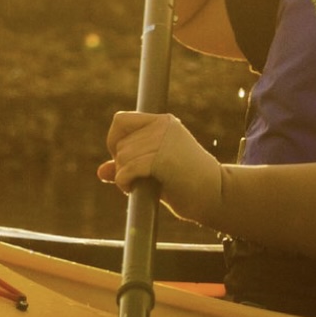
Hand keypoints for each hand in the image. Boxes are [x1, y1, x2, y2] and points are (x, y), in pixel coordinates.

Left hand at [98, 111, 222, 221]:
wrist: (215, 196)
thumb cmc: (187, 184)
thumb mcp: (155, 170)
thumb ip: (130, 165)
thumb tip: (101, 172)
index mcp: (163, 122)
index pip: (121, 120)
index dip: (114, 141)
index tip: (125, 160)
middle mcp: (164, 126)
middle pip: (119, 142)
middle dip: (121, 164)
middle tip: (137, 179)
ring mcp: (164, 140)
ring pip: (122, 156)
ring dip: (123, 175)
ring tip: (139, 185)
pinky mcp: (163, 158)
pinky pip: (128, 169)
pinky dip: (124, 182)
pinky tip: (134, 189)